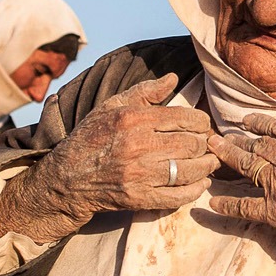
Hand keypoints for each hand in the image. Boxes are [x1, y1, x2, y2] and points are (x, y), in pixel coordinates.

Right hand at [0, 75, 219, 244]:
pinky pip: (178, 195)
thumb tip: (173, 78)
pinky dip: (195, 190)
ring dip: (206, 167)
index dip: (201, 122)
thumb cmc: (91, 138)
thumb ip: (144, 92)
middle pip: (192, 144)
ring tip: (210, 163)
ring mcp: (139, 174)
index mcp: (134, 119)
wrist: (66, 179)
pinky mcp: (138, 198)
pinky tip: (201, 183)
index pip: (185, 118)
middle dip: (205, 144)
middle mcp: (138, 145)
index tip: (203, 126)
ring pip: (189, 170)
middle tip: (208, 145)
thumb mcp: (112, 106)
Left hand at [207, 104, 275, 275]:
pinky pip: (245, 207)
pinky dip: (227, 205)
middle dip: (238, 138)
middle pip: (258, 146)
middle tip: (221, 134)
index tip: (246, 119)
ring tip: (212, 148)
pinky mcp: (275, 214)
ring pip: (247, 166)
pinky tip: (211, 203)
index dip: (260, 122)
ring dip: (227, 156)